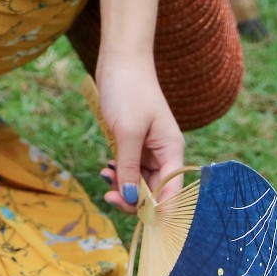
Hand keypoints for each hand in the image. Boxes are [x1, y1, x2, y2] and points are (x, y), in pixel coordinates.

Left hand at [95, 52, 183, 215]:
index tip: (133, 215)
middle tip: (108, 196)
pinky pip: (129, 167)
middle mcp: (164, 153)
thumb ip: (129, 167)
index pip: (171, 193)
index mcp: (172, 151)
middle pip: (154, 190)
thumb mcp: (127, 132)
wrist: (120, 60)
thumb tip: (132, 199)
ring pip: (139, 180)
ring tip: (104, 177)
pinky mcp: (133, 142)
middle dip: (133, 198)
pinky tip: (106, 169)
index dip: (155, 210)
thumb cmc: (128, 91)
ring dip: (123, 185)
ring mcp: (148, 148)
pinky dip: (118, 172)